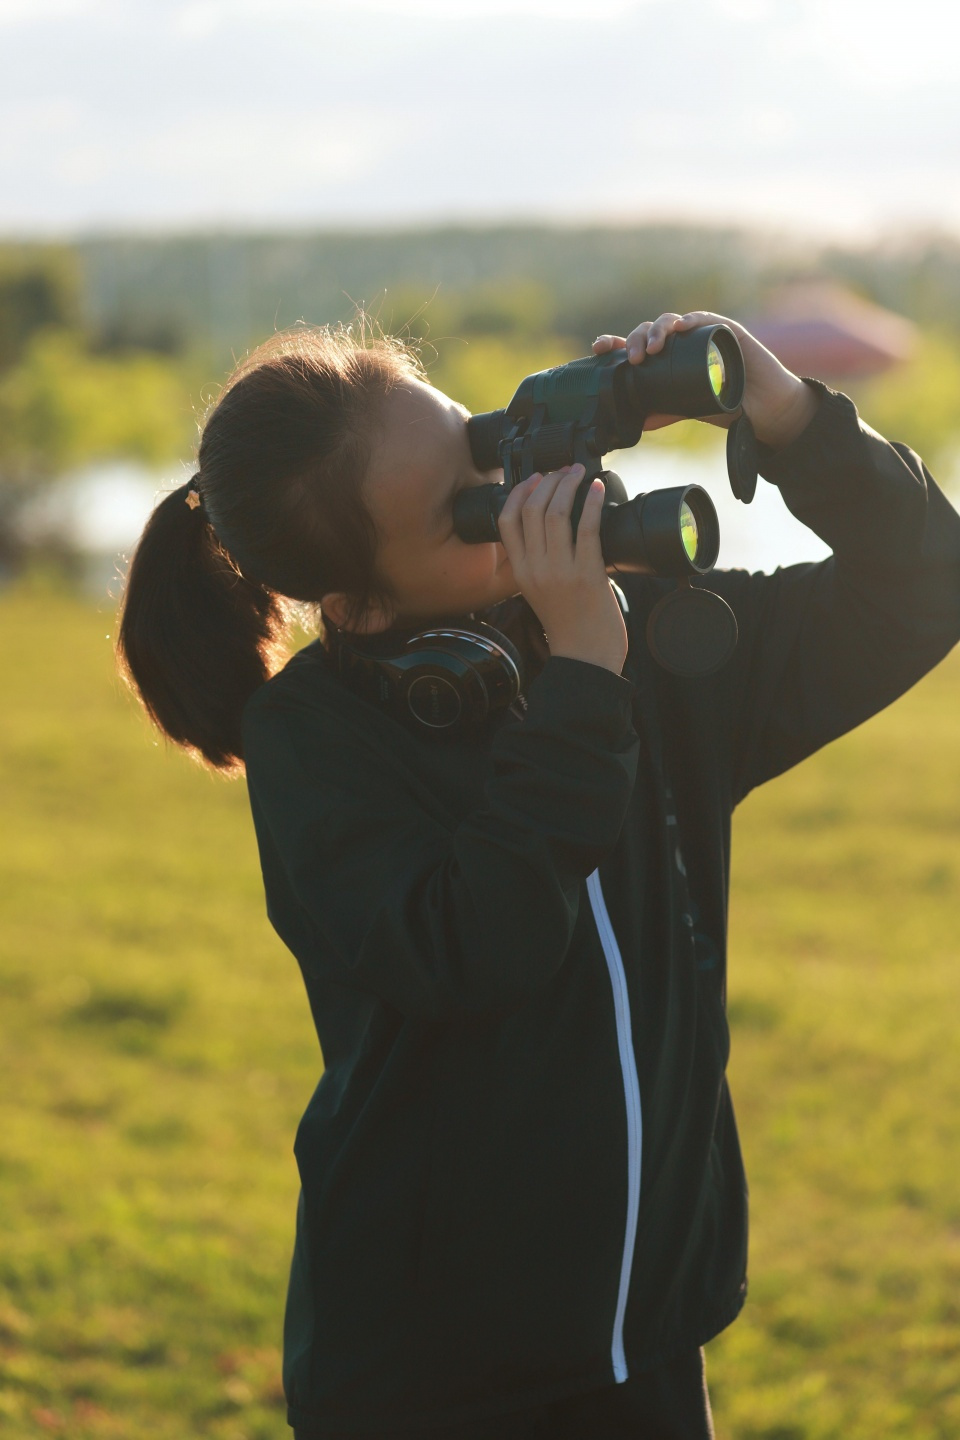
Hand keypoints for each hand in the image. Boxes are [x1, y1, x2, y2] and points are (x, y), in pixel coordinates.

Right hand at [497, 464, 627, 675]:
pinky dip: (592, 503)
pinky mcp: (587, 574)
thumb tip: (554, 527)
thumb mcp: (540, 591)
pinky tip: (597, 490)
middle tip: (564, 471)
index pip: (507, 520)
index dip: (520, 492)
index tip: (535, 478)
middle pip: (532, 510)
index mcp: (520, 572)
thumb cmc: (570, 626)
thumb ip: (540, 562)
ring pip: (556, 513)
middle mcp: (535, 569)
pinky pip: (587, 528)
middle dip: (549, 481)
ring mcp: (560, 571)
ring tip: (579, 473)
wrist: (585, 658)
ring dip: (569, 485)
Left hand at [593, 311, 819, 448]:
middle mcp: (683, 343)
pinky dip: (690, 321)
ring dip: (658, 330)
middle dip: (636, 339)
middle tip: (633, 358)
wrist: (766, 410)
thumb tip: (636, 423)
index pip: (638, 344)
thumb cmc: (729, 406)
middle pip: (649, 331)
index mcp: (670, 359)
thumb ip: (665, 413)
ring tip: (652, 349)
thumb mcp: (690, 410)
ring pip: (672, 321)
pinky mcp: (726, 332)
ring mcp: (703, 335)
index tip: (599, 347)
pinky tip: (679, 326)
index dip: (616, 343)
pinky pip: (705, 320)